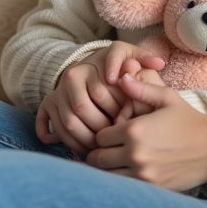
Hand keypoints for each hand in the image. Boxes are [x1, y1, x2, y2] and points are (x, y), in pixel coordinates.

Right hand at [36, 43, 164, 155]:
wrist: (90, 70)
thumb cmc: (116, 68)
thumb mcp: (129, 56)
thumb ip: (143, 58)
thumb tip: (159, 62)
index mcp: (89, 66)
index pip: (100, 92)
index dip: (114, 110)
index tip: (126, 121)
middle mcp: (69, 76)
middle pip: (81, 109)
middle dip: (100, 128)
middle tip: (116, 141)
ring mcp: (56, 91)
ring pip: (66, 122)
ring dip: (84, 140)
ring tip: (102, 150)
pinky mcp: (48, 104)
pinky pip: (50, 126)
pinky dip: (63, 141)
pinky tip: (80, 151)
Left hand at [87, 73, 206, 190]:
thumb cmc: (190, 120)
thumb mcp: (167, 98)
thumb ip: (141, 89)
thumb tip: (121, 77)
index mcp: (135, 130)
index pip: (99, 136)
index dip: (103, 134)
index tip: (112, 133)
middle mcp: (135, 154)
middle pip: (97, 158)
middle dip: (100, 152)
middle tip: (109, 149)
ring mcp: (142, 175)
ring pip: (106, 176)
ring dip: (108, 169)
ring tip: (117, 162)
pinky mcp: (151, 189)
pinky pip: (123, 188)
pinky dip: (120, 181)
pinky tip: (128, 172)